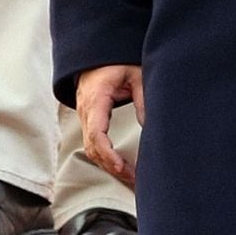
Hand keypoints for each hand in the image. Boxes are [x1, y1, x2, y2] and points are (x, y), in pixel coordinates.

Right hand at [75, 65, 144, 187]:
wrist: (97, 55)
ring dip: (107, 165)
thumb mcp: (135, 75)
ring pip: (90, 148)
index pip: (96, 132)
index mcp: (96, 99)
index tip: (121, 167)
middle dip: (110, 165)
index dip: (108, 154)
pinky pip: (92, 143)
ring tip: (130, 177)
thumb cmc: (116, 62)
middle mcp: (86, 110)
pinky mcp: (88, 120)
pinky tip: (119, 166)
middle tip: (133, 179)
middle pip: (92, 146)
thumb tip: (151, 126)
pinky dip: (104, 157)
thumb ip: (142, 99)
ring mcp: (84, 116)